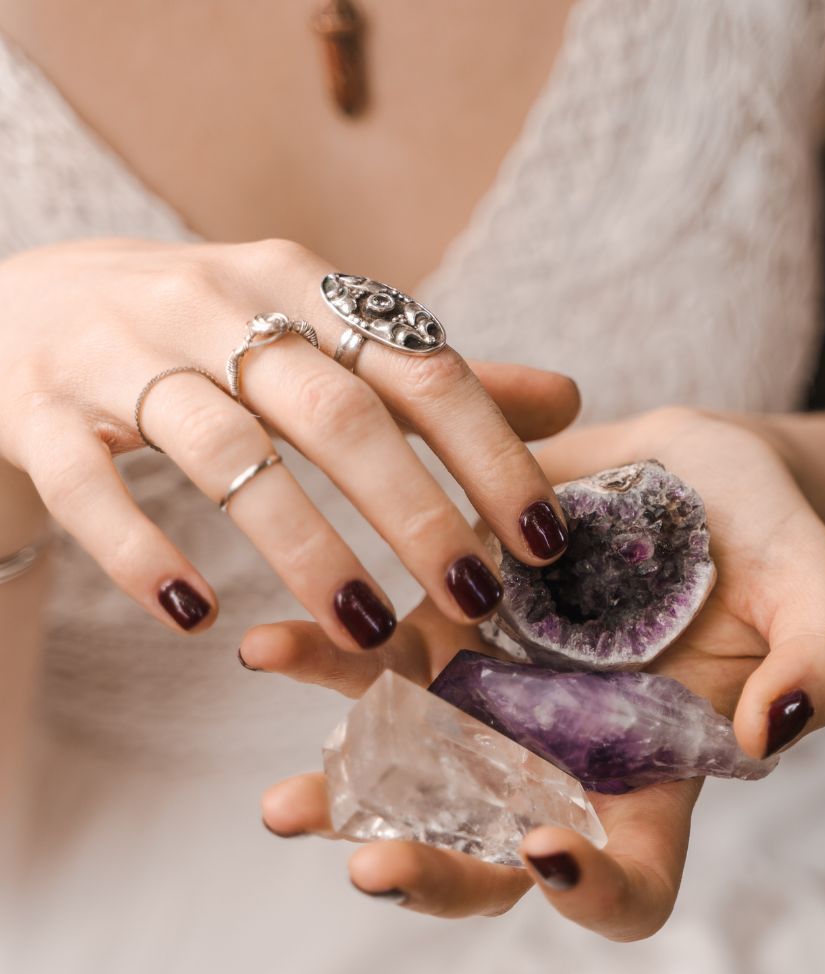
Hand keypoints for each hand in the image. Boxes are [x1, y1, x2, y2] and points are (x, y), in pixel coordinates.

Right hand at [0, 238, 577, 644]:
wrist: (29, 302)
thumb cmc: (209, 334)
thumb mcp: (321, 336)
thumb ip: (432, 376)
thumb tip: (566, 400)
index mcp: (304, 289)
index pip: (420, 368)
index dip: (490, 452)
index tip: (543, 539)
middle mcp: (216, 307)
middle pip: (332, 412)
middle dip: (414, 512)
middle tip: (474, 599)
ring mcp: (121, 356)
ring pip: (221, 452)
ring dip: (302, 545)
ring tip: (365, 628)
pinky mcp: (37, 411)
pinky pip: (88, 486)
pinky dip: (141, 551)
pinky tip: (196, 616)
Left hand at [255, 407, 824, 939]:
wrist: (698, 468)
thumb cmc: (770, 536)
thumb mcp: (816, 585)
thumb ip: (818, 663)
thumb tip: (766, 737)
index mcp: (656, 770)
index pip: (630, 877)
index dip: (594, 892)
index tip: (551, 851)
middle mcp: (563, 750)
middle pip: (492, 852)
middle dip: (433, 871)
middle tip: (373, 866)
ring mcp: (499, 691)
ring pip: (411, 768)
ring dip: (341, 793)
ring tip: (284, 807)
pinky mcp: (451, 620)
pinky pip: (379, 657)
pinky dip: (323, 660)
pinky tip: (269, 648)